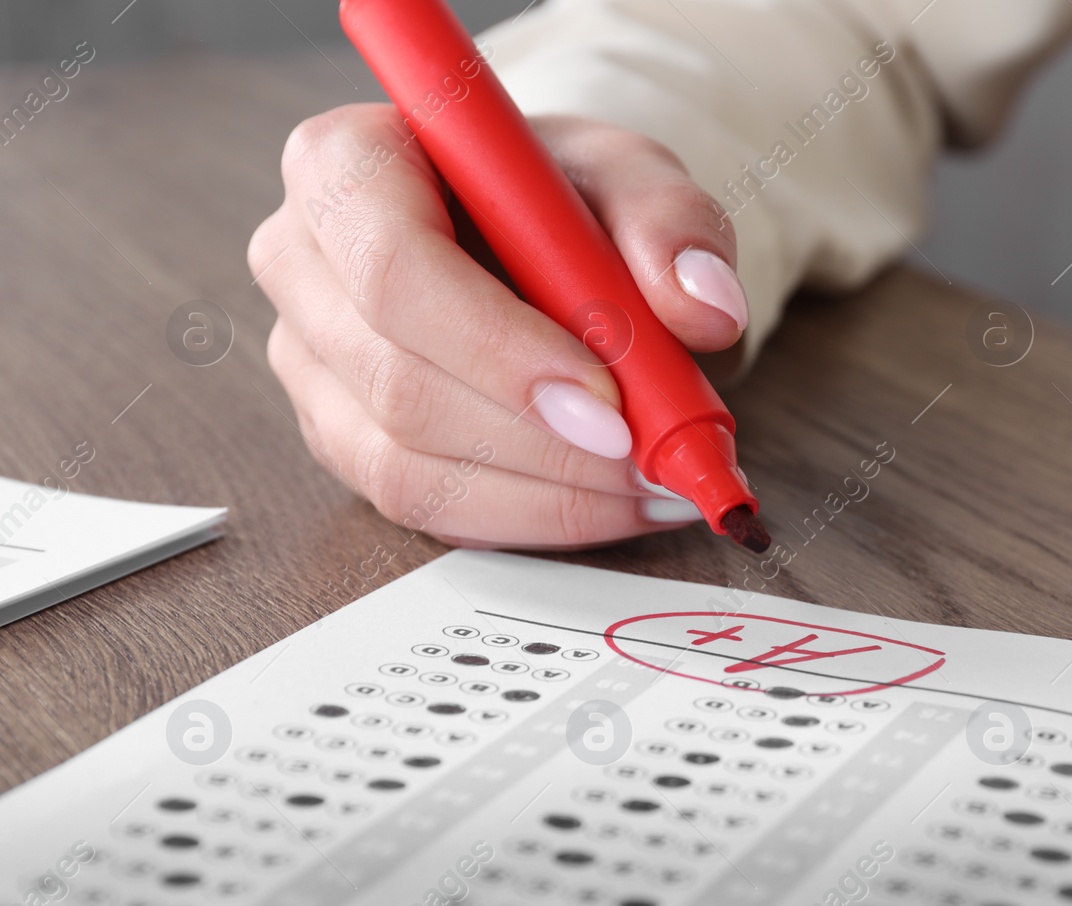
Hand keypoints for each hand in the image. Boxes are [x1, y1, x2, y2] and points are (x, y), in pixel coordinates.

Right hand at [247, 104, 749, 548]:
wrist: (542, 236)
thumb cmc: (563, 195)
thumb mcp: (634, 175)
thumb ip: (673, 222)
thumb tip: (706, 307)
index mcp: (347, 161)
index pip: (394, 267)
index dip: (499, 347)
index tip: (607, 398)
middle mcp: (304, 263)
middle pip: (399, 382)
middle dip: (540, 440)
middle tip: (651, 458)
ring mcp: (313, 364)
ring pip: (407, 464)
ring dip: (546, 493)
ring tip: (653, 484)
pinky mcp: (344, 441)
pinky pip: (425, 509)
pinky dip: (531, 517)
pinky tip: (612, 504)